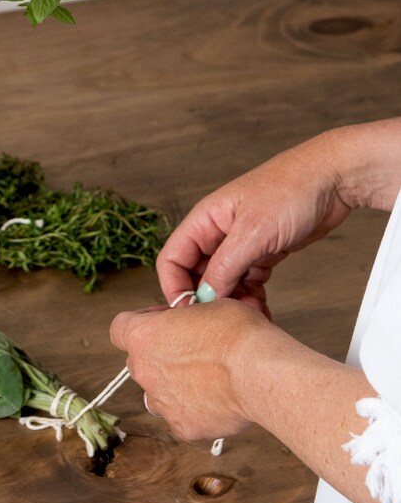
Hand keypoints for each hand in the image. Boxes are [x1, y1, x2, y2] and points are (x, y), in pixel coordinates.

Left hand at [109, 299, 269, 441]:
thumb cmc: (235, 334)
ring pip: (158, 393)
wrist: (258, 372)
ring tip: (206, 379)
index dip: (141, 324)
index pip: (120, 329)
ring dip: (174, 386)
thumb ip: (184, 319)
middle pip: (139, 362)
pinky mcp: (183, 427)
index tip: (163, 323)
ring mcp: (162, 402)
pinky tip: (217, 401)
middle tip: (190, 351)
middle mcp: (145, 370)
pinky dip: (194, 410)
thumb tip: (189, 326)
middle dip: (160, 356)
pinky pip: (181, 417)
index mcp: (143, 336)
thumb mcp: (206, 307)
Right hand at [156, 134, 352, 313]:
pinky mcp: (262, 252)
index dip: (174, 287)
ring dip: (233, 302)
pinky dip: (252, 298)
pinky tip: (263, 310)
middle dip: (208, 299)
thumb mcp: (252, 233)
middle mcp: (218, 232)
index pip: (172, 258)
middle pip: (196, 273)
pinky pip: (247, 282)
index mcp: (204, 220)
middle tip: (225, 321)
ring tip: (251, 316)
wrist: (331, 181)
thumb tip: (204, 296)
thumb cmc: (289, 190)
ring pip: (224, 282)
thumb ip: (225, 266)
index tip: (188, 314)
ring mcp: (240, 243)